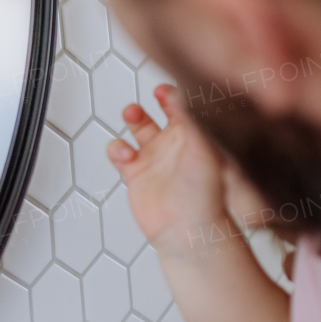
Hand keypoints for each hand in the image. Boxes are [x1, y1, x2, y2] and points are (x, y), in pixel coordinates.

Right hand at [106, 84, 228, 257]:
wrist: (187, 231)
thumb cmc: (204, 195)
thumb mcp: (202, 149)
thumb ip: (189, 119)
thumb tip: (177, 93)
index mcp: (194, 136)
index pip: (182, 106)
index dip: (172, 95)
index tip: (163, 90)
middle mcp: (173, 144)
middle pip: (156, 112)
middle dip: (149, 102)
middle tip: (147, 100)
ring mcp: (153, 158)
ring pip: (137, 127)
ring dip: (131, 116)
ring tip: (132, 114)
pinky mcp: (135, 173)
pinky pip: (119, 152)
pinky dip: (116, 148)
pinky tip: (124, 153)